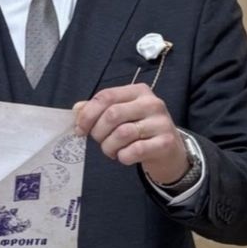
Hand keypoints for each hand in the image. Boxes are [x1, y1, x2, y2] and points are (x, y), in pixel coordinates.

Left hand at [74, 83, 188, 184]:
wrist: (169, 150)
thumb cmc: (140, 130)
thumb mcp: (122, 115)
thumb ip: (98, 110)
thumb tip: (77, 110)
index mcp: (138, 91)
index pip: (106, 96)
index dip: (88, 114)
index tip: (79, 129)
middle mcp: (152, 103)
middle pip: (112, 114)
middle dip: (98, 132)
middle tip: (99, 141)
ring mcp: (161, 122)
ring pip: (122, 133)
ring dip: (109, 147)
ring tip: (111, 150)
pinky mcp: (166, 142)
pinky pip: (135, 150)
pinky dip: (123, 156)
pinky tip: (124, 156)